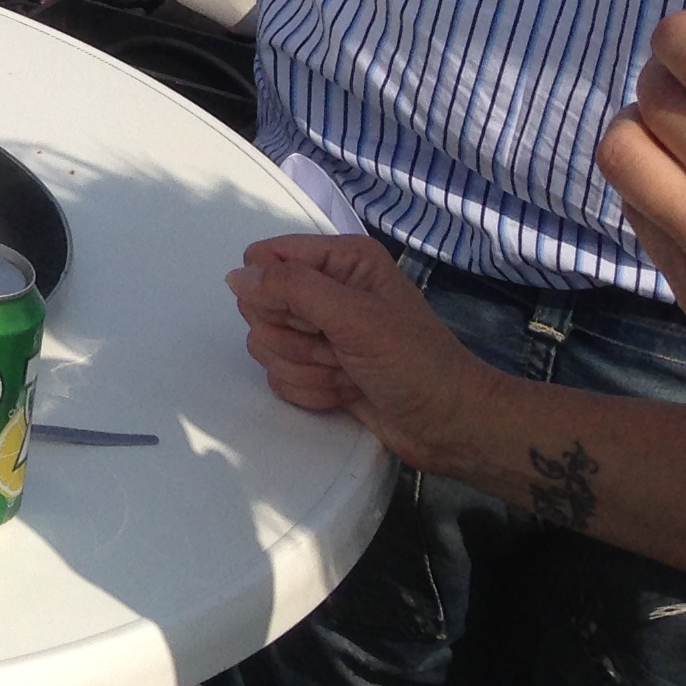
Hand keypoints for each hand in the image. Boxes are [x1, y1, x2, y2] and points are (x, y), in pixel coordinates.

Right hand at [225, 232, 494, 465]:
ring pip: (265, 344)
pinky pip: (279, 375)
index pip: (264, 259)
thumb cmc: (413, 363)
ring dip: (306, 368)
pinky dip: (311, 390)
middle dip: (295, 337)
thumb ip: (291, 288)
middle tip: (337, 348)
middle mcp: (327, 289)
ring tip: (348, 373)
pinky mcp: (317, 368)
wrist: (450, 426)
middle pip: (259, 305)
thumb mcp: (355, 317)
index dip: (275, 292)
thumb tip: (235, 277)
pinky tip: (347, 392)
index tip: (313, 317)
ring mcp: (321, 331)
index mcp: (341, 261)